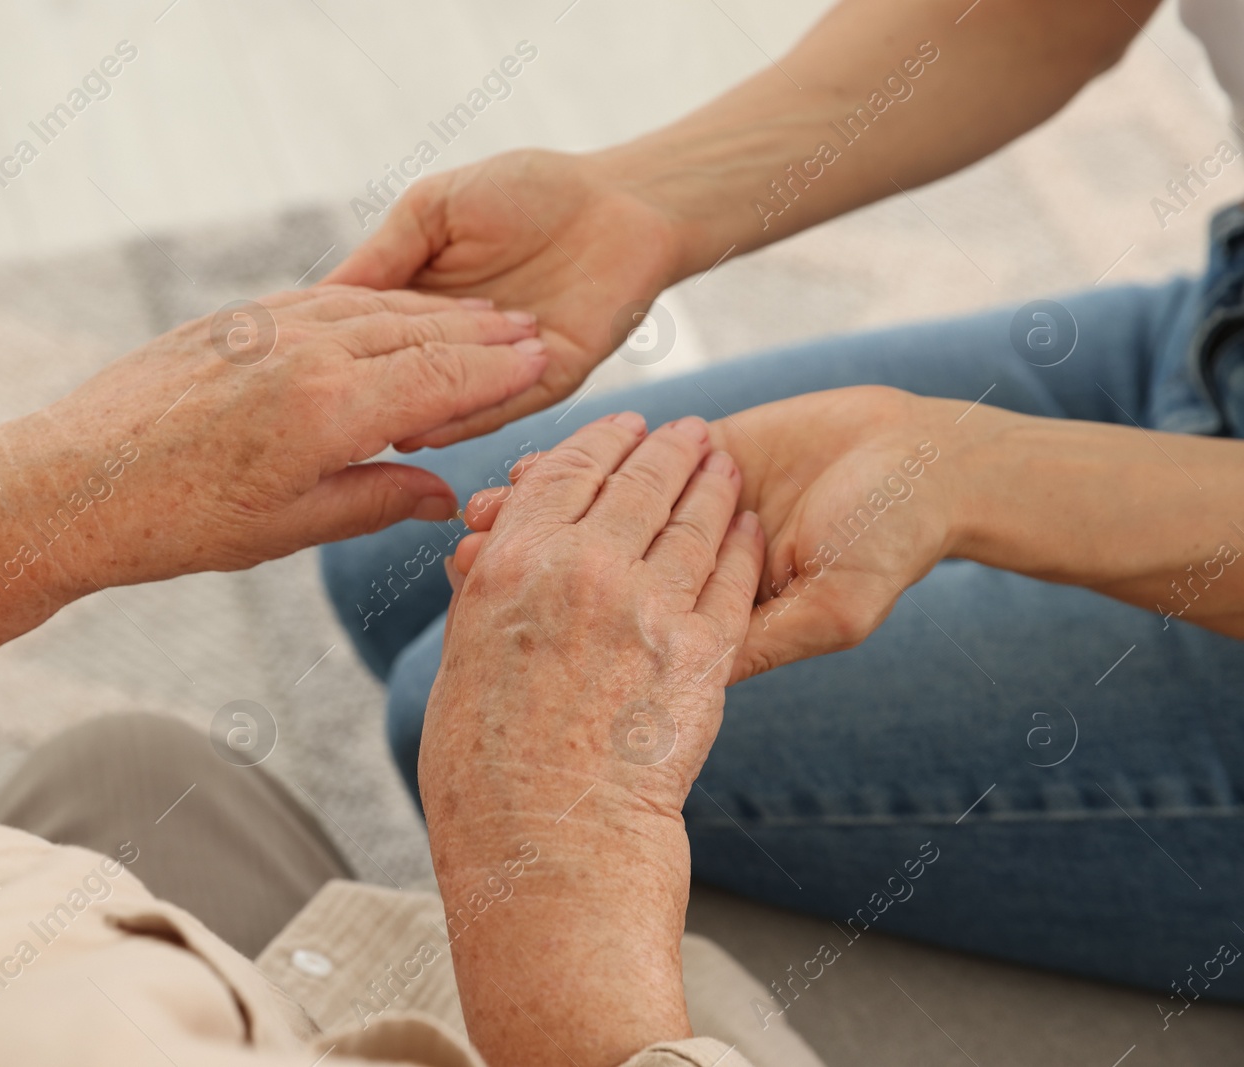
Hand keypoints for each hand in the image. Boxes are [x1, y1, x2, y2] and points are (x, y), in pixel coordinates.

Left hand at [0, 286, 548, 591]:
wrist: (72, 480)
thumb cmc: (176, 521)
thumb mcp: (286, 528)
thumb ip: (373, 501)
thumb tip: (441, 495)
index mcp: (326, 412)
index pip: (439, 381)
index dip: (498, 372)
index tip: (544, 359)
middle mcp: (305, 354)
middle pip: (419, 334)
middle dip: (483, 334)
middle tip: (534, 331)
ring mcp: (269, 327)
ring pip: (376, 309)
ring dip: (436, 312)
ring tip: (482, 317)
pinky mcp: (238, 320)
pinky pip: (327, 300)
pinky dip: (377, 303)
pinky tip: (397, 309)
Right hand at [324, 149, 684, 448]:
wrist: (618, 199)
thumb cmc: (528, 191)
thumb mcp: (431, 210)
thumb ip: (383, 255)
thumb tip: (320, 297)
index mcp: (425, 308)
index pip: (368, 342)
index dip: (329, 357)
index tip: (278, 381)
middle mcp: (457, 349)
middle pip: (399, 382)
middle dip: (356, 401)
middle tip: (305, 427)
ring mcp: (501, 370)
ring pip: (445, 404)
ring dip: (404, 417)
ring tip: (357, 436)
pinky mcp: (547, 380)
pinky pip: (499, 406)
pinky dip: (462, 417)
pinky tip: (423, 428)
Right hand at [420, 413, 763, 1066]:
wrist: (547, 843)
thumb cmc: (485, 768)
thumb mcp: (464, 662)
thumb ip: (486, 598)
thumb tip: (486, 559)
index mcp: (513, 564)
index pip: (564, 473)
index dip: (599, 440)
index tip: (623, 423)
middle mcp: (582, 569)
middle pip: (638, 482)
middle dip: (667, 447)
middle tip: (687, 429)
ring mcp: (648, 607)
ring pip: (692, 520)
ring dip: (712, 483)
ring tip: (724, 462)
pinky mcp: (703, 652)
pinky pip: (729, 579)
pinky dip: (740, 545)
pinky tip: (747, 527)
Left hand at [453, 388, 963, 683]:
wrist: (923, 467)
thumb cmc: (887, 545)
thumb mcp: (826, 608)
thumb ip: (757, 640)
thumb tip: (684, 678)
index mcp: (704, 618)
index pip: (620, 633)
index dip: (561, 627)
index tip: (501, 614)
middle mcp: (678, 573)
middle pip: (589, 576)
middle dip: (528, 566)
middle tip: (469, 555)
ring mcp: (675, 519)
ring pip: (590, 520)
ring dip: (537, 516)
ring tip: (484, 513)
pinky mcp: (682, 462)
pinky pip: (614, 470)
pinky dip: (570, 471)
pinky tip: (525, 472)